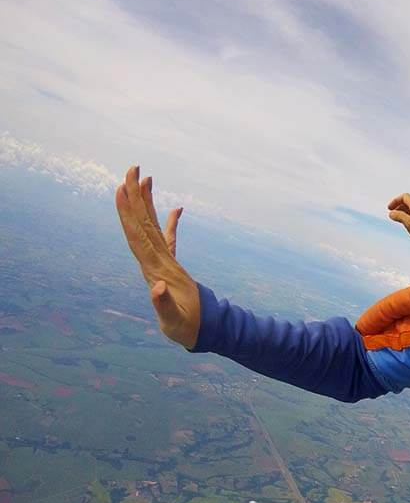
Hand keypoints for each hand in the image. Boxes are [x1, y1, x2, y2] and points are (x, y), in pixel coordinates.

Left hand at [114, 166, 200, 348]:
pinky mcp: (172, 265)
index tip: (122, 188)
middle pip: (139, 223)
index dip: (128, 211)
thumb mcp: (175, 320)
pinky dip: (170, 222)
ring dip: (146, 203)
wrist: (193, 333)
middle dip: (133, 196)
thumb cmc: (185, 327)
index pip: (137, 234)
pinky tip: (176, 208)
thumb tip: (156, 287)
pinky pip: (170, 237)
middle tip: (132, 170)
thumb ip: (163, 305)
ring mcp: (162, 261)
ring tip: (145, 179)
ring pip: (150, 226)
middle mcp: (153, 260)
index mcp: (154, 268)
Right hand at [388, 192, 409, 252]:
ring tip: (401, 221)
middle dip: (399, 208)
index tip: (390, 209)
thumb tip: (392, 213)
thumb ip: (399, 216)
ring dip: (405, 214)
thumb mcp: (409, 223)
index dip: (395, 201)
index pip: (405, 197)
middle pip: (409, 203)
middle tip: (394, 215)